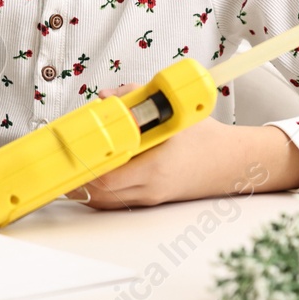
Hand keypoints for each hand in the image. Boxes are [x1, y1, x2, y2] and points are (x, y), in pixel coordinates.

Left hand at [62, 85, 298, 207]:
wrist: (236, 164)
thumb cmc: (207, 139)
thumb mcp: (174, 112)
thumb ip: (136, 99)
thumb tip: (105, 97)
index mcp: (155, 168)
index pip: (108, 178)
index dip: (83, 169)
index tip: (68, 155)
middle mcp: (150, 188)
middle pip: (100, 194)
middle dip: (77, 178)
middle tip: (62, 160)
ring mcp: (151, 198)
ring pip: (105, 201)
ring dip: (86, 186)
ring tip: (72, 165)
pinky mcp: (153, 200)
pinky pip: (117, 201)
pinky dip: (101, 190)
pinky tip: (93, 173)